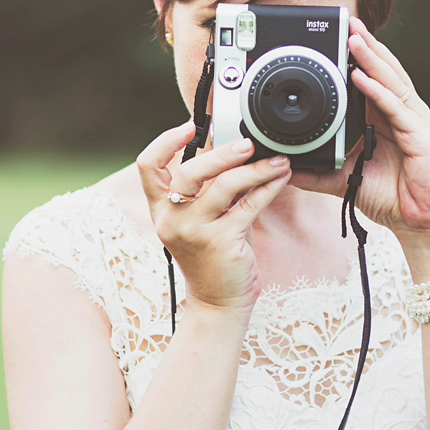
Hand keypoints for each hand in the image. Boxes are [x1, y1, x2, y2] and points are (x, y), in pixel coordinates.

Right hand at [136, 121, 291, 312]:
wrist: (219, 303)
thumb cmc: (214, 256)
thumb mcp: (203, 218)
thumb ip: (209, 188)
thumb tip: (235, 149)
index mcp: (161, 209)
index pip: (148, 166)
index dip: (165, 141)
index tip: (189, 126)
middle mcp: (171, 220)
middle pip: (189, 171)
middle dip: (222, 153)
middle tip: (248, 144)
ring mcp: (194, 232)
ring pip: (224, 186)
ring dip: (255, 169)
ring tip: (277, 160)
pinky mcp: (221, 243)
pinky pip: (249, 206)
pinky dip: (268, 188)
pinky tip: (281, 178)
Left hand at [288, 18, 429, 254]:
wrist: (418, 226)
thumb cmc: (390, 199)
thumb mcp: (343, 180)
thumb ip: (317, 172)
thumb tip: (285, 167)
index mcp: (386, 120)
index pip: (373, 79)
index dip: (360, 57)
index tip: (341, 36)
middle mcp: (403, 115)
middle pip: (385, 72)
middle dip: (367, 46)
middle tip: (349, 23)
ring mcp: (414, 123)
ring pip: (393, 82)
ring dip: (372, 59)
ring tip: (356, 38)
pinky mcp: (421, 138)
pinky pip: (397, 109)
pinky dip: (379, 92)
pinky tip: (363, 77)